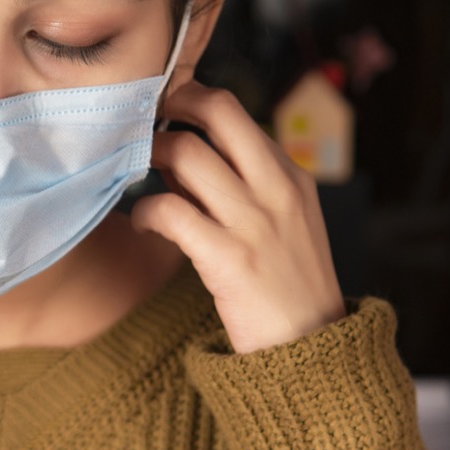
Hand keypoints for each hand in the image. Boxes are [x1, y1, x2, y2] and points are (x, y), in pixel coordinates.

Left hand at [131, 81, 346, 353]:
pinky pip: (170, 211)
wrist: (311, 350)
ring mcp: (255, 221)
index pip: (235, 111)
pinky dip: (145, 211)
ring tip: (138, 173)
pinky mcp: (230, 257)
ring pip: (187, 153)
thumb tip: (176, 149)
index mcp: (289, 175)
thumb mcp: (276, 221)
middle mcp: (277, 188)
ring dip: (150, 156)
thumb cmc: (281, 284)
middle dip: (170, 105)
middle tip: (142, 122)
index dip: (189, 99)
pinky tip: (142, 223)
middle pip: (218, 110)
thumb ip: (233, 184)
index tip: (161, 109)